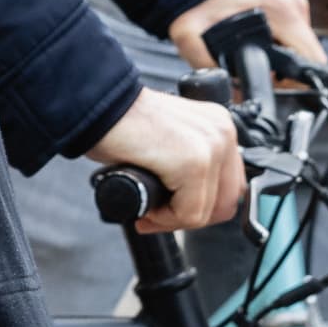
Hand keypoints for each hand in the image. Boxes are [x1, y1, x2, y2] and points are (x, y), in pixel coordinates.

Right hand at [84, 86, 248, 230]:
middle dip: (192, 216)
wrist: (96, 107)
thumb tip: (194, 195)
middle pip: (226, 201)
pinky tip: (148, 206)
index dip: (202, 206)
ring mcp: (211, 147)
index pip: (231, 185)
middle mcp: (222, 132)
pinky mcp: (193, 162)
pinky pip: (189, 213)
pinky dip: (166, 219)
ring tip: (150, 211)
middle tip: (159, 215)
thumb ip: (190, 159)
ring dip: (176, 219)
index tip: (172, 209)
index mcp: (220, 126)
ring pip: (207, 211)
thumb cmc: (121, 123)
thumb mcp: (171, 139)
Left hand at [166, 0, 324, 72]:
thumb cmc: (199, 1)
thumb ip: (209, 67)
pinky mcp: (287, 6)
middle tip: (260, 74)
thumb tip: (231, 95)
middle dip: (289, 73)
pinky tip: (260, 46)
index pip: (313, 60)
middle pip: (310, 56)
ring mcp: (293, 4)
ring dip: (284, 59)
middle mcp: (293, 6)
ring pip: (303, 47)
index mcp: (282, 13)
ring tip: (256, 58)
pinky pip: (294, 36)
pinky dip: (281, 46)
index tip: (277, 87)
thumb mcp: (192, 37)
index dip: (298, 83)